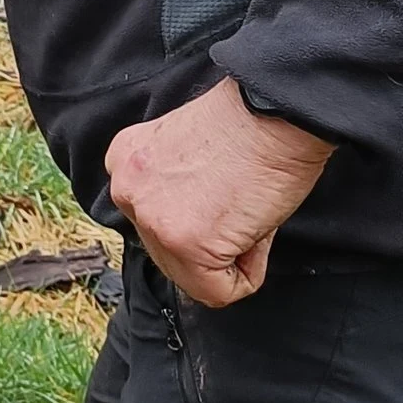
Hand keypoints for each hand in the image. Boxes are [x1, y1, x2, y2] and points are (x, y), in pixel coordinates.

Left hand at [105, 75, 332, 305]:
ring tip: (245, 208)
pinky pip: (219, 292)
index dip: (204, 219)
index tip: (224, 190)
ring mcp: (151, 218)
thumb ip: (171, 192)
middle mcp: (126, 189)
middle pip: (169, 256)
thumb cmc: (251, 126)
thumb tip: (187, 236)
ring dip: (231, 255)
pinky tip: (254, 226)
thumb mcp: (185, 155)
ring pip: (194, 277)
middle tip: (239, 201)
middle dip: (212, 243)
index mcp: (124, 162)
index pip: (157, 223)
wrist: (278, 111)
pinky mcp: (185, 243)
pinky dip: (249, 272)